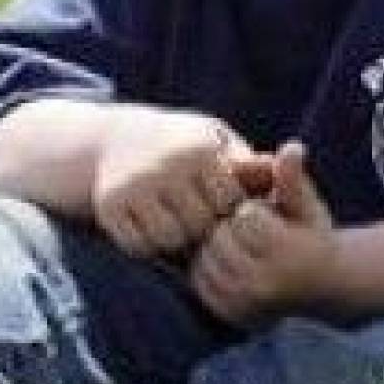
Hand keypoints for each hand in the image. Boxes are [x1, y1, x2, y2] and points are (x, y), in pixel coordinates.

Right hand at [92, 108, 261, 257]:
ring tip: (174, 224)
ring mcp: (134, 186)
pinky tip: (148, 227)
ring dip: (174, 239)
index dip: (226, 211)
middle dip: (201, 228)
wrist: (111, 138)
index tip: (217, 204)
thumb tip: (275, 173)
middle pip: (200, 225)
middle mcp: (166, 166)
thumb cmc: (178, 143)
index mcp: (198, 149)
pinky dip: (145, 245)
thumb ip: (244, 161)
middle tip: (194, 220)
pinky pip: (137, 245)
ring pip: (169, 239)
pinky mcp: (108, 205)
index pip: (229, 204)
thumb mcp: (212, 139)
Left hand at [190, 141, 337, 325]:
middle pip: (220, 239)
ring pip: (205, 260)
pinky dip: (206, 271)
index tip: (269, 217)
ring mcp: (246, 304)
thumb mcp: (307, 207)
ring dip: (215, 250)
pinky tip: (228, 266)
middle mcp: (266, 284)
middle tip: (250, 234)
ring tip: (240, 250)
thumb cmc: (311, 237)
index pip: (246, 216)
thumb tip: (292, 147)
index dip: (254, 210)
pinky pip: (199, 283)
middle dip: (230, 230)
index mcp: (287, 254)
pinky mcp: (231, 315)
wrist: (321, 288)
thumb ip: (293, 179)